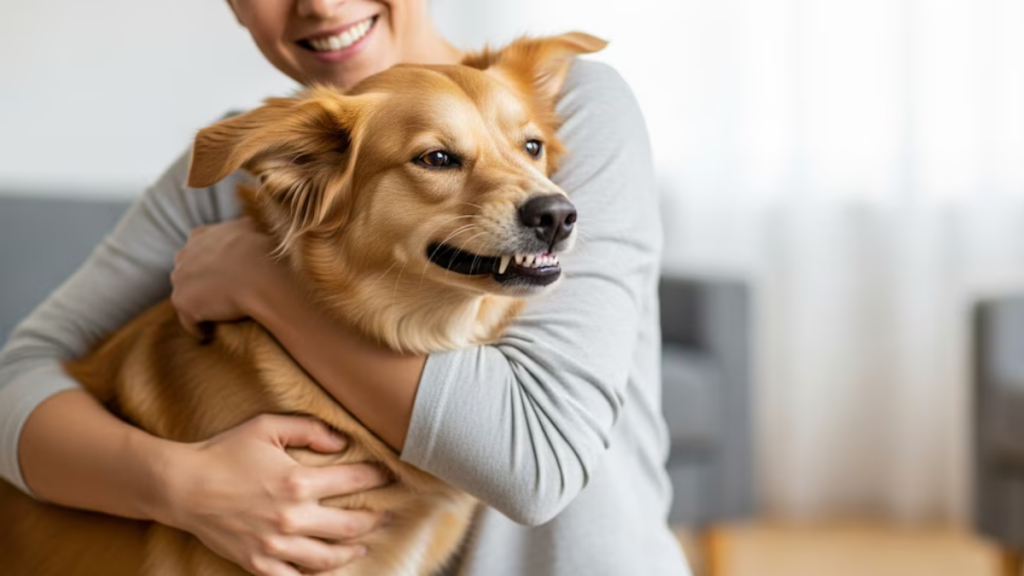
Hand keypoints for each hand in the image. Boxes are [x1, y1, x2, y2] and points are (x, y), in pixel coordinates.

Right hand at [156, 415, 389, 575]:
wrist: (182, 486)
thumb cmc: (225, 451)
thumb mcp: (267, 426)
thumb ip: (309, 429)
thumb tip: (342, 441)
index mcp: (298, 481)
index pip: (355, 480)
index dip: (378, 477)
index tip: (389, 476)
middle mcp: (292, 516)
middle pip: (351, 524)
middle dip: (377, 519)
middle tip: (389, 516)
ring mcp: (276, 544)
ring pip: (330, 557)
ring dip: (353, 551)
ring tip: (364, 545)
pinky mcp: (259, 563)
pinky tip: (326, 568)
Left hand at [171, 217, 284, 338]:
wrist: (261, 276)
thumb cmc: (263, 253)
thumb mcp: (252, 228)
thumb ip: (241, 228)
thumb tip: (246, 226)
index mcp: (201, 235)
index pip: (198, 248)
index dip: (210, 261)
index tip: (224, 272)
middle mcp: (185, 254)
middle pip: (187, 272)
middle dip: (200, 281)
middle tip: (221, 295)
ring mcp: (181, 278)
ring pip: (187, 295)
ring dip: (199, 305)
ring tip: (216, 318)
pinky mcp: (183, 302)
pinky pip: (190, 321)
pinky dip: (199, 328)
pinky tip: (210, 335)